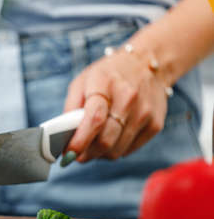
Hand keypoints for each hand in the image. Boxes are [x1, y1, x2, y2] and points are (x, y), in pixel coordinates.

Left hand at [64, 47, 167, 162]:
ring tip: (93, 146)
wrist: (147, 63)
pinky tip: (110, 139)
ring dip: (100, 154)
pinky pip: (129, 150)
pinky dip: (115, 150)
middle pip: (106, 140)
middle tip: (77, 155)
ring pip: (116, 150)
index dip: (80, 141)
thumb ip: (71, 108)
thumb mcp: (83, 81)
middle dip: (87, 153)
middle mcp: (128, 99)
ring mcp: (144, 113)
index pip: (94, 119)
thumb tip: (64, 137)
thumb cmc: (108, 75)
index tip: (69, 152)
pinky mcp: (155, 124)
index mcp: (105, 84)